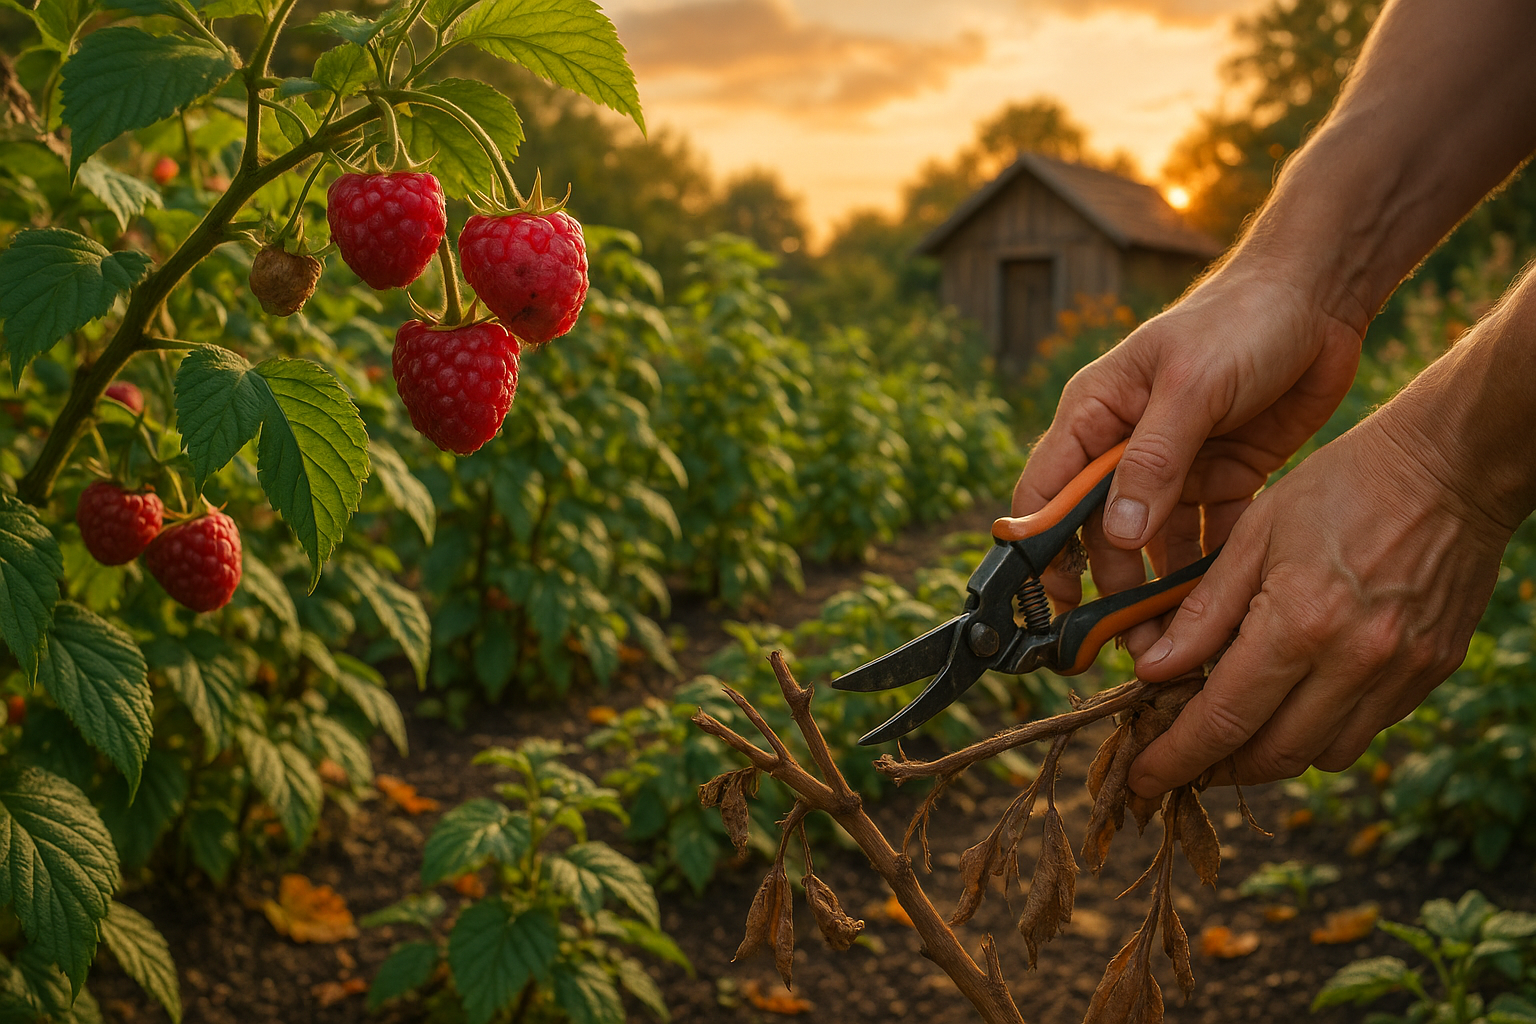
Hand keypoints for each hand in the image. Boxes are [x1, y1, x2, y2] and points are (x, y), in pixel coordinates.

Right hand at [1012, 255, 1365, 651]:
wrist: (1321, 296)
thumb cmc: (1240, 322)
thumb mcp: (1191, 388)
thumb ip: (1152, 461)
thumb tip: (1114, 535)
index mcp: (1095, 416)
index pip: (1047, 493)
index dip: (1042, 551)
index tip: (1055, 604)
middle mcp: (1126, 446)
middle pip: (1100, 533)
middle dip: (1110, 587)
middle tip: (1128, 642)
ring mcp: (1176, 466)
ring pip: (1155, 545)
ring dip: (1160, 591)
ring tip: (1175, 643)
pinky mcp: (1225, 478)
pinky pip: (1211, 538)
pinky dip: (1214, 573)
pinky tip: (1223, 610)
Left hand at [1127, 410, 1511, 793]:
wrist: (1452, 466)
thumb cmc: (1342, 486)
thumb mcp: (1254, 534)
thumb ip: (1203, 612)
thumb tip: (1153, 672)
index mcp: (1300, 623)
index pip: (1223, 720)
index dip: (1176, 757)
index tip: (1143, 779)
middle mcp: (1355, 662)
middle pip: (1273, 756)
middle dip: (1217, 769)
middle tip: (1180, 761)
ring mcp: (1401, 673)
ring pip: (1322, 755)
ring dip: (1271, 754)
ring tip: (1233, 729)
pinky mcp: (1431, 672)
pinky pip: (1365, 728)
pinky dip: (1320, 728)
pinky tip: (1294, 698)